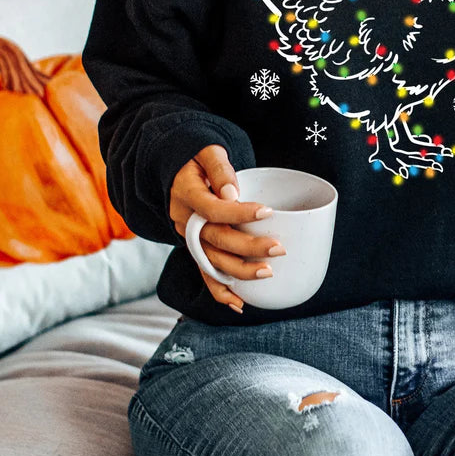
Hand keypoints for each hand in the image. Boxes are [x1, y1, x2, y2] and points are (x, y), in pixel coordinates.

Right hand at [169, 144, 286, 313]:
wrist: (175, 169)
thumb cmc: (198, 158)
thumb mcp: (207, 151)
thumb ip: (220, 169)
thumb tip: (230, 193)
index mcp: (187, 195)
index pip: (213, 209)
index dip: (240, 213)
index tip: (268, 211)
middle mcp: (184, 221)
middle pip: (216, 239)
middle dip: (248, 247)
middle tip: (279, 248)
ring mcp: (188, 238)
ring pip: (211, 260)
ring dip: (239, 271)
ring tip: (268, 273)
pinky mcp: (195, 247)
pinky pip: (205, 272)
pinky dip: (220, 291)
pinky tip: (240, 304)